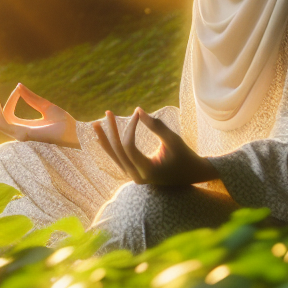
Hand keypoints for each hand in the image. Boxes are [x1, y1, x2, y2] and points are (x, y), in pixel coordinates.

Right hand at [0, 84, 78, 147]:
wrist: (75, 133)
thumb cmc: (65, 123)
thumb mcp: (46, 107)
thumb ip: (32, 98)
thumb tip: (18, 86)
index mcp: (26, 127)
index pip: (9, 115)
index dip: (9, 101)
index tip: (17, 90)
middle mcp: (21, 133)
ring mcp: (20, 135)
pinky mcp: (23, 135)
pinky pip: (4, 122)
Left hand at [92, 107, 217, 185]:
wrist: (192, 175)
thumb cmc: (184, 156)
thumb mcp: (173, 140)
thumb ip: (156, 126)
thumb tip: (137, 110)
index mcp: (148, 171)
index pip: (129, 147)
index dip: (130, 127)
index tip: (137, 114)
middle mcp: (137, 177)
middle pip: (118, 152)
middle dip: (111, 131)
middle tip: (107, 112)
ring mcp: (134, 177)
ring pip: (115, 157)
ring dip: (106, 139)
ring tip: (96, 124)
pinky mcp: (134, 174)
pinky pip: (118, 160)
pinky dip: (110, 148)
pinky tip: (100, 137)